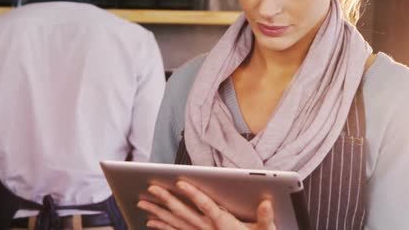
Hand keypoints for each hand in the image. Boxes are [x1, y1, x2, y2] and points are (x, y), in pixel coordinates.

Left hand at [137, 181, 276, 229]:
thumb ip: (265, 218)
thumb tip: (266, 203)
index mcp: (223, 223)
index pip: (206, 205)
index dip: (193, 194)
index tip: (180, 183)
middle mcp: (208, 229)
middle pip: (184, 213)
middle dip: (166, 200)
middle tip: (151, 189)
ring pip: (175, 223)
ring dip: (158, 213)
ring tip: (143, 203)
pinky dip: (162, 227)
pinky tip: (150, 221)